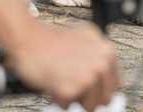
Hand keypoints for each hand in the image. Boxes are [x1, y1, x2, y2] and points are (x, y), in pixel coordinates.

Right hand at [6, 21, 120, 110]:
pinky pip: (69, 106)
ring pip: (89, 106)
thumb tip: (109, 81)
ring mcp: (87, 78)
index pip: (114, 84)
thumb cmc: (52, 39)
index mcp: (107, 52)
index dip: (101, 89)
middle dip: (90, 97)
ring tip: (63, 82)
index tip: (93, 90)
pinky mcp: (71, 89)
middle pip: (105, 99)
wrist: (28, 39)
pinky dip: (60, 99)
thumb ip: (100, 57)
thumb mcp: (86, 38)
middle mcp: (101, 65)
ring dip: (75, 99)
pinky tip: (54, 83)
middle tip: (75, 87)